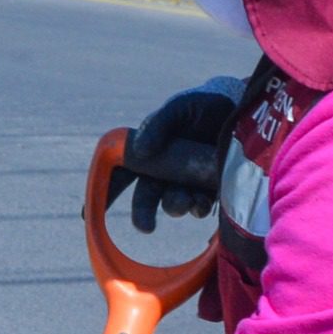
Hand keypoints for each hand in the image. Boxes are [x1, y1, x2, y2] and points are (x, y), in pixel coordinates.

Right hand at [108, 77, 244, 233]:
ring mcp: (186, 183)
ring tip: (188, 201)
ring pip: (173, 205)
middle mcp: (164, 172)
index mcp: (148, 154)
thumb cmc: (204, 105)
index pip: (119, 175)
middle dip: (143, 215)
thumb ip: (158, 125)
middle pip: (145, 199)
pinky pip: (198, 208)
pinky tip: (203, 201)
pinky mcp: (209, 191)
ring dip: (176, 207)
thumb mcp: (179, 108)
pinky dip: (198, 208)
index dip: (104, 194)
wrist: (244, 110)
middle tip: (146, 227)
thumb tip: (140, 150)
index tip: (88, 215)